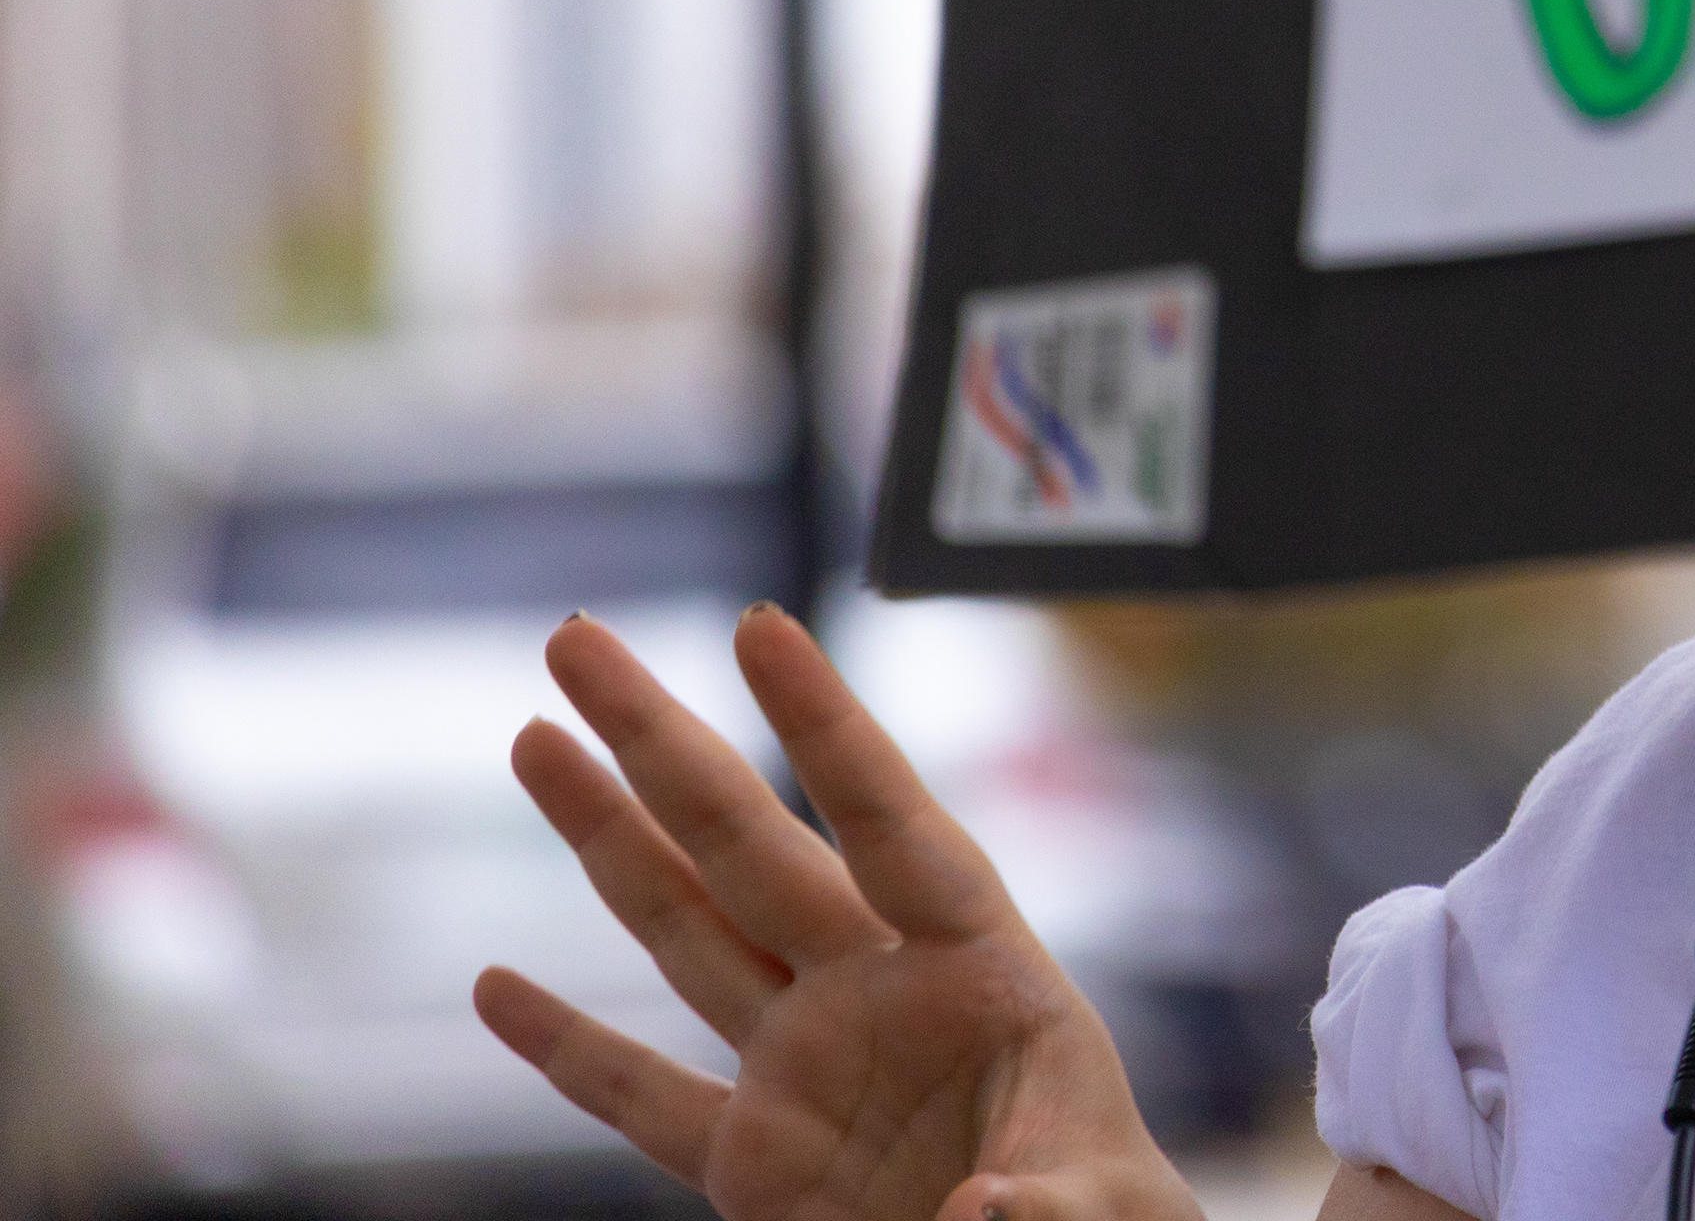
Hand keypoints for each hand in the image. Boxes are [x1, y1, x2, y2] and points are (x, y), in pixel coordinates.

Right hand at [475, 608, 1195, 1220]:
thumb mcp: (1106, 1211)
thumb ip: (1048, 1201)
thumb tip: (983, 1211)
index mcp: (984, 974)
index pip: (890, 822)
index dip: (825, 726)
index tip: (758, 624)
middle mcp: (882, 997)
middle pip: (751, 845)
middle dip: (663, 740)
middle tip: (576, 640)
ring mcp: (809, 1074)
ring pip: (685, 934)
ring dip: (606, 839)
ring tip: (536, 738)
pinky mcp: (756, 1170)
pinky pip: (643, 1099)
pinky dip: (567, 1049)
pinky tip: (497, 988)